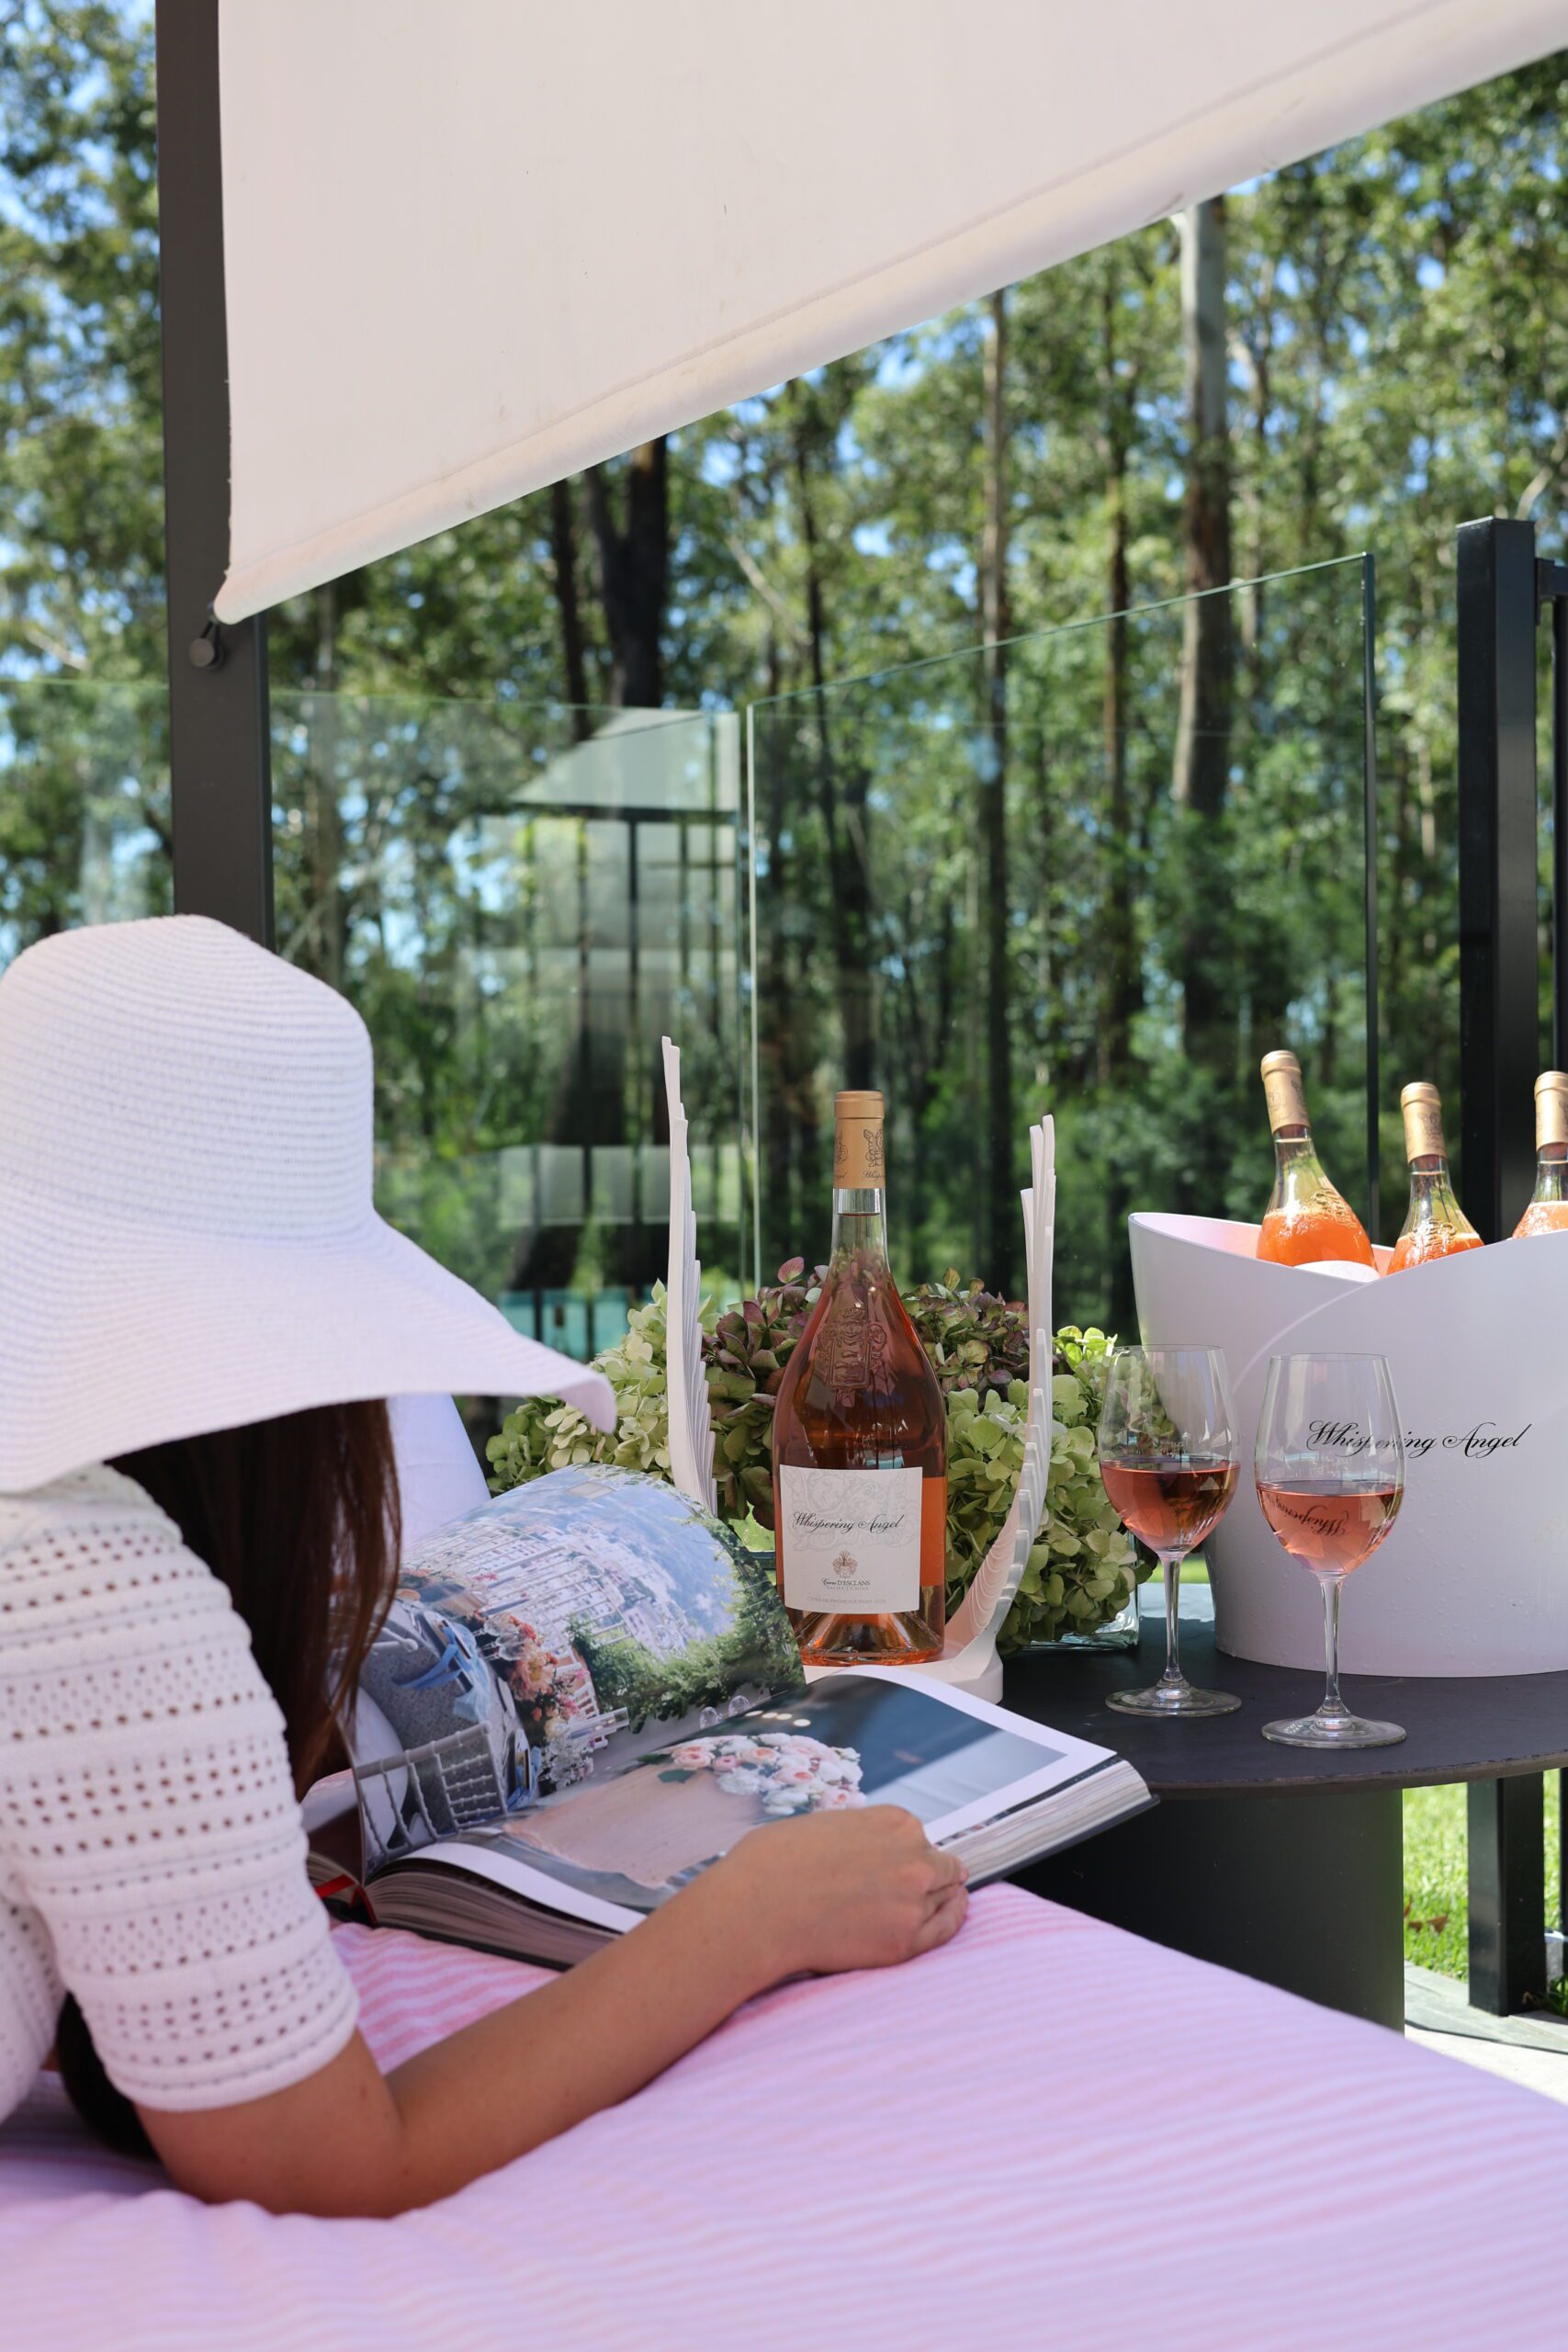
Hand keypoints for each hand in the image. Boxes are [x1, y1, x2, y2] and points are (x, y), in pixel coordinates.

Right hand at [711, 1805, 967, 1984]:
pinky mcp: (905, 1942)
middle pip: (939, 1865)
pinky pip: (945, 1930)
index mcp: (894, 1821)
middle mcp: (913, 1856)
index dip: (905, 1853)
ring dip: (940, 1897)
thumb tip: (866, 1851)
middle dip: (927, 1873)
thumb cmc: (776, 1862)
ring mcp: (913, 1900)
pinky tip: (955, 1911)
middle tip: (910, 1886)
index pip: (918, 1838)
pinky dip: (953, 1918)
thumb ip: (860, 1835)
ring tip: (941, 1899)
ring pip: (945, 1896)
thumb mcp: (825, 1825)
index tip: (897, 1863)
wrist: (758, 1909)